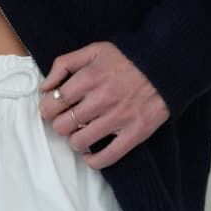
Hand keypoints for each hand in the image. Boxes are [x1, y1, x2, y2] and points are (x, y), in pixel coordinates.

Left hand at [38, 41, 169, 168]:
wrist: (165, 65)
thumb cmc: (127, 58)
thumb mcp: (93, 50)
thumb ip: (64, 64)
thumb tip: (45, 87)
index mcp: (88, 78)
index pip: (52, 103)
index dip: (48, 108)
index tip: (52, 109)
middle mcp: (100, 100)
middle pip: (62, 125)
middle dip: (60, 124)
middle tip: (68, 120)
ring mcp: (117, 119)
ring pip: (79, 142)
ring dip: (75, 140)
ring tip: (81, 132)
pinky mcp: (134, 133)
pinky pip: (105, 158)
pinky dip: (93, 160)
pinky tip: (90, 153)